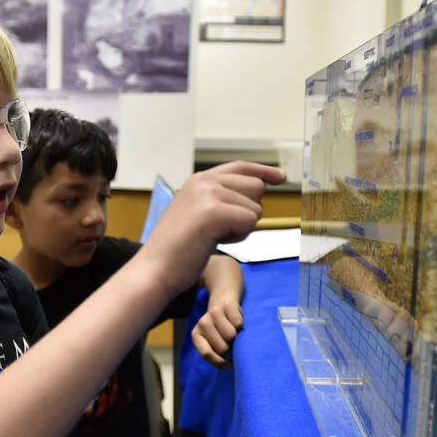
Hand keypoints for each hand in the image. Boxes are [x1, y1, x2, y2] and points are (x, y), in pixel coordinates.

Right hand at [142, 162, 285, 296]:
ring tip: (212, 236)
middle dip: (247, 212)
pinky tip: (214, 241)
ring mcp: (207, 194)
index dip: (264, 172)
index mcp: (199, 179)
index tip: (281, 178)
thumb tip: (256, 191)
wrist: (155, 270)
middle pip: (256, 187)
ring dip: (242, 228)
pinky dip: (238, 237)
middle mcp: (204, 181)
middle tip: (221, 229)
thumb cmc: (178, 250)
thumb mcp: (198, 213)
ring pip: (255, 207)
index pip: (242, 167)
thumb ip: (221, 199)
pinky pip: (249, 221)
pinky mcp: (212, 212)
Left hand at [191, 295, 242, 368]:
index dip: (220, 362)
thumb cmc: (220, 329)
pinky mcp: (227, 305)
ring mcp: (213, 313)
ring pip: (231, 336)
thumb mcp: (214, 342)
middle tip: (229, 340)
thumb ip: (218, 355)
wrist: (224, 300)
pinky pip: (238, 323)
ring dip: (236, 336)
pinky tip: (235, 319)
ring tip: (232, 329)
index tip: (230, 364)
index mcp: (196, 335)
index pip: (206, 354)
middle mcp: (202, 323)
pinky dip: (241, 324)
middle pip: (222, 348)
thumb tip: (232, 365)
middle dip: (230, 347)